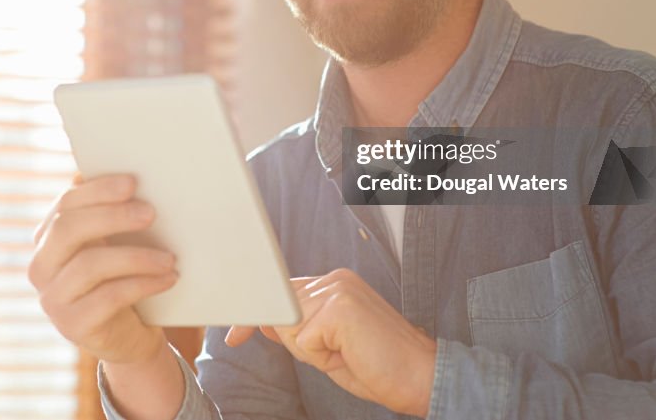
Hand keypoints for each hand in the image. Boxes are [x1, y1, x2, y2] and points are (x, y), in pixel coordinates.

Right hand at [27, 172, 178, 364]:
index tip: (132, 182)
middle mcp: (41, 267)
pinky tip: (168, 278)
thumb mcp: (114, 242)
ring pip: (90, 265)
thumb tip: (128, 178)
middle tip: (150, 212)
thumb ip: (111, 213)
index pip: (65, 205)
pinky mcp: (72, 325)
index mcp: (47, 238)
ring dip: (136, 257)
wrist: (129, 333)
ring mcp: (52, 299)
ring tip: (169, 257)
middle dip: (112, 217)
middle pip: (67, 230)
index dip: (98, 190)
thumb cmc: (121, 276)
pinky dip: (143, 284)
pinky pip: (108, 298)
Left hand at [224, 268, 436, 415]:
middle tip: (336, 354)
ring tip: (347, 352)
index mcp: (335, 283)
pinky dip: (319, 356)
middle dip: (289, 339)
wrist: (420, 377)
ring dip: (310, 349)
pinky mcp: (340, 307)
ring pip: (289, 324)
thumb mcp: (327, 347)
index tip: (234, 335)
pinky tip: (349, 353)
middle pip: (280, 308)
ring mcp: (338, 289)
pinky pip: (303, 339)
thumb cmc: (377, 366)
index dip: (257, 314)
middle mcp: (335, 279)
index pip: (281, 291)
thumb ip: (298, 328)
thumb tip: (264, 320)